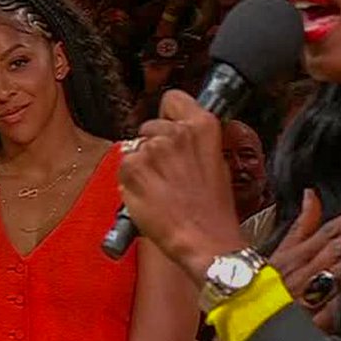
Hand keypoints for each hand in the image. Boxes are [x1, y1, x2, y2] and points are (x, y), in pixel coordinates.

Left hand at [119, 90, 244, 280]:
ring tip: (162, 190)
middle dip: (154, 146)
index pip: (173, 99)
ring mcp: (153, 149)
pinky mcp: (133, 168)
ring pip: (135, 148)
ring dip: (142, 166)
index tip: (170, 127)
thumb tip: (178, 135)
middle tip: (168, 174)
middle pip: (150, 125)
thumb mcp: (217, 164)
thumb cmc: (213, 212)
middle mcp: (177, 132)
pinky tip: (150, 197)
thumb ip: (195, 142)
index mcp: (203, 126)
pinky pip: (123, 167)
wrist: (206, 241)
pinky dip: (131, 182)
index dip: (169, 116)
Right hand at [269, 189, 340, 328]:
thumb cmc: (264, 287)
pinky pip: (337, 301)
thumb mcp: (279, 252)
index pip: (327, 232)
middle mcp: (304, 272)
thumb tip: (311, 195)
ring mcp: (310, 296)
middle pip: (337, 247)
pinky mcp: (315, 318)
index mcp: (294, 256)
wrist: (249, 320)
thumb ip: (300, 225)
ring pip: (340, 270)